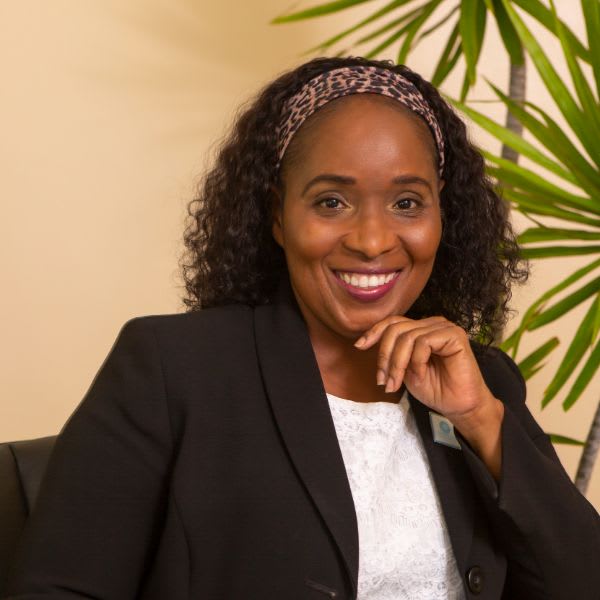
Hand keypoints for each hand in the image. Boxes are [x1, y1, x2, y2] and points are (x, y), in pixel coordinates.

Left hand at [355, 314, 504, 478]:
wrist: (459, 407)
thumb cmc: (435, 389)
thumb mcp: (404, 370)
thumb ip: (392, 354)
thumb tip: (364, 342)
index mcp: (420, 329)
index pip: (393, 322)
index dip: (374, 332)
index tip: (359, 346)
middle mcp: (432, 324)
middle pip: (396, 329)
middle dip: (384, 356)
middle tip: (382, 381)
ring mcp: (443, 327)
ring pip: (407, 337)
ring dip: (396, 364)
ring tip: (395, 384)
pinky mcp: (454, 335)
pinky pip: (423, 343)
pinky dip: (416, 362)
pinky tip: (420, 376)